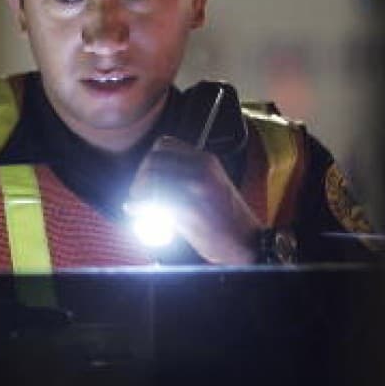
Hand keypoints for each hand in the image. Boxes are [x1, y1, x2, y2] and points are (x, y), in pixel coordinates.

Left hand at [129, 136, 260, 264]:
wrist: (247, 241)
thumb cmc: (226, 219)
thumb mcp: (210, 185)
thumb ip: (183, 176)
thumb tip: (148, 178)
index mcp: (206, 159)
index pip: (164, 144)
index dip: (149, 159)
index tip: (146, 177)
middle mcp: (202, 166)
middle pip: (153, 159)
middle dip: (140, 176)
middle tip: (138, 194)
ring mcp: (197, 184)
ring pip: (152, 176)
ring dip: (138, 190)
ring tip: (138, 205)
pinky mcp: (191, 205)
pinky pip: (154, 199)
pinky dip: (140, 206)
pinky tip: (137, 212)